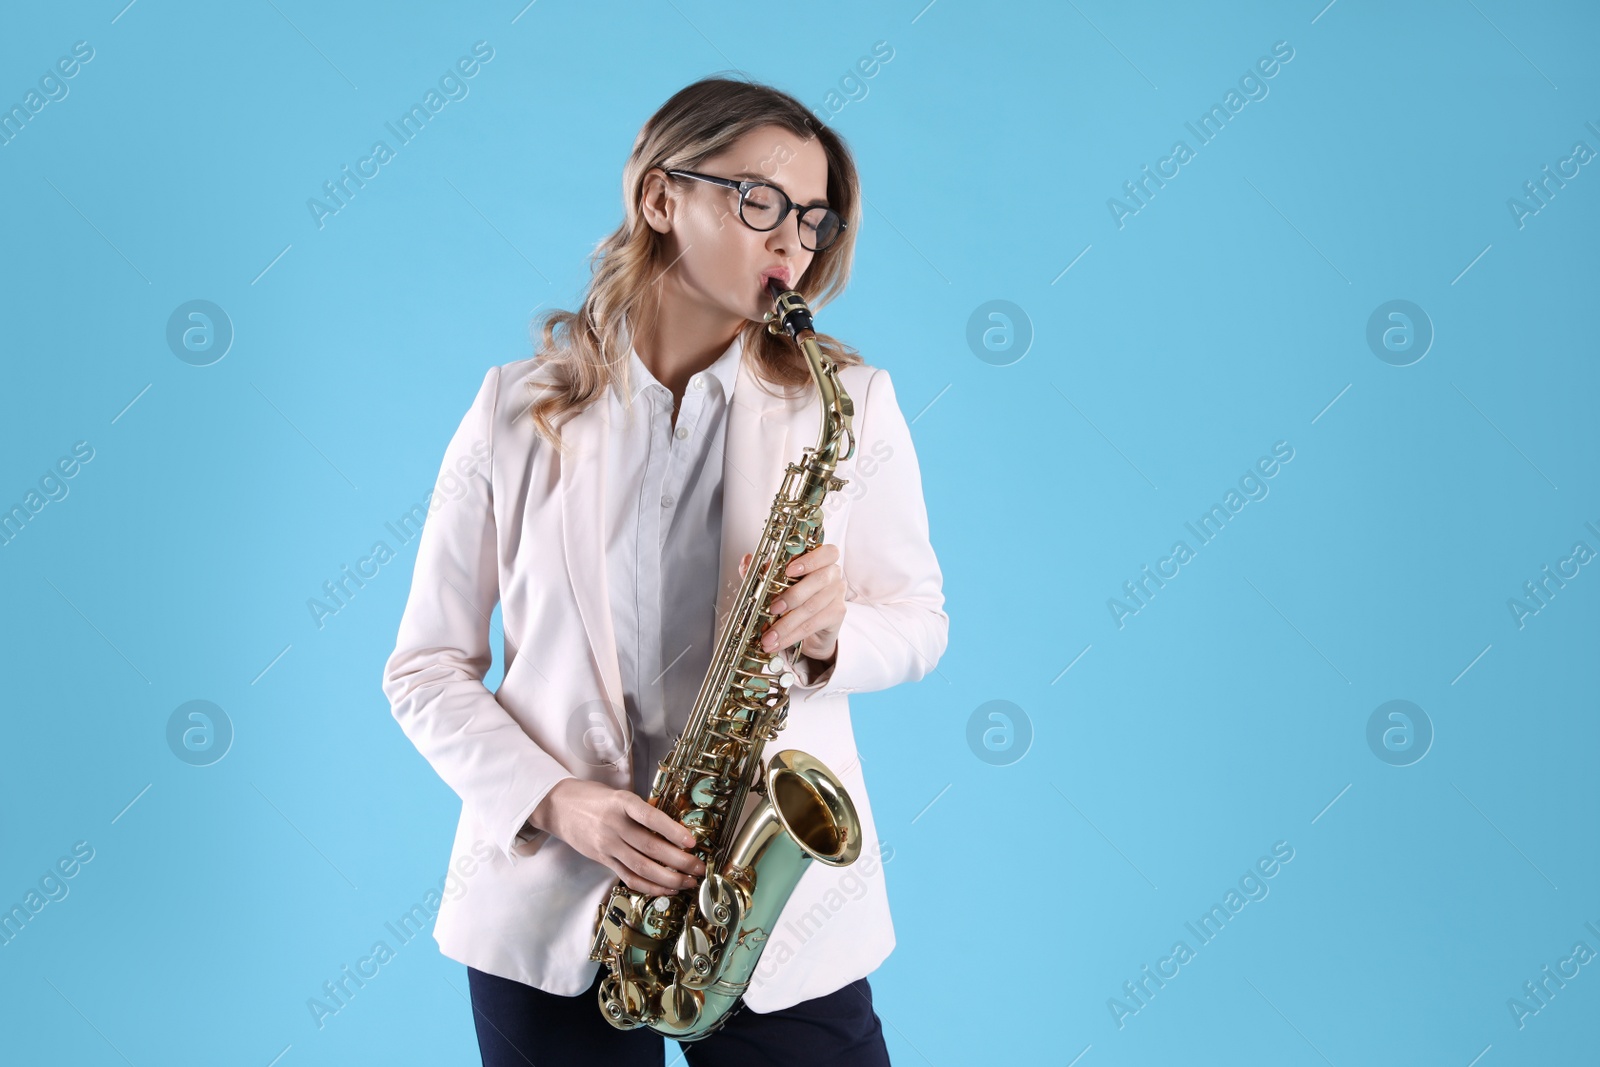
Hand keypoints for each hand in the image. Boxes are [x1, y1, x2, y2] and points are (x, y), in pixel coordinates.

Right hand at [529, 778, 705, 896]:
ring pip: (641, 867)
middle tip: (698, 868)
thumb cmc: (593, 798)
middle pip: (650, 848)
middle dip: (679, 861)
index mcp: (622, 803)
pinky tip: (665, 889)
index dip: (673, 831)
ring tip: (687, 882)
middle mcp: (614, 825)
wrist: (559, 806)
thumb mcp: (618, 794)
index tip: (692, 842)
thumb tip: (672, 826)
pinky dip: (648, 886)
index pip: (651, 818)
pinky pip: (628, 877)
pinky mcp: (602, 860)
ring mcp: (607, 845)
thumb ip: (641, 810)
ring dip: (668, 878)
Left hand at [738, 543, 843, 663]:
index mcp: (822, 560)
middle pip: (818, 580)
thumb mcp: (778, 583)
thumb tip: (746, 560)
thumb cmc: (796, 599)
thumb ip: (763, 571)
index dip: (809, 560)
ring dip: (786, 623)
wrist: (812, 630)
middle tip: (773, 608)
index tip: (789, 570)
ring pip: (812, 607)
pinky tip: (778, 642)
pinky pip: (812, 625)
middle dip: (792, 596)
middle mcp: (833, 574)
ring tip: (769, 635)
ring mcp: (837, 595)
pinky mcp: (837, 615)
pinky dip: (792, 635)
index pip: (826, 552)